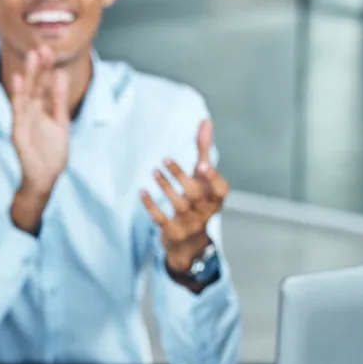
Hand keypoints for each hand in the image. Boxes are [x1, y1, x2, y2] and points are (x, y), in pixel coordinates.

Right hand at [8, 46, 71, 233]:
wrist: (44, 179)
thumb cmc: (51, 154)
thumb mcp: (60, 122)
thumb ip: (58, 100)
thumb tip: (61, 75)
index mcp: (41, 110)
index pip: (43, 85)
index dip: (46, 69)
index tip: (49, 50)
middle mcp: (30, 113)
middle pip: (34, 86)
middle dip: (38, 68)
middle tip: (42, 48)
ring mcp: (23, 121)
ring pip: (26, 95)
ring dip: (29, 76)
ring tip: (32, 58)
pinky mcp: (18, 132)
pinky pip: (18, 111)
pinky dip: (18, 96)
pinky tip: (20, 81)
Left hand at [143, 118, 229, 274]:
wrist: (191, 243)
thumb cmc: (199, 200)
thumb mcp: (203, 177)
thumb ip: (204, 150)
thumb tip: (205, 120)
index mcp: (216, 197)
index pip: (220, 188)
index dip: (212, 177)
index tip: (202, 164)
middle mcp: (206, 211)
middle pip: (195, 194)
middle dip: (180, 176)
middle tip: (165, 160)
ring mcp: (190, 224)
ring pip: (178, 204)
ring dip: (165, 187)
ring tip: (155, 172)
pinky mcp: (173, 232)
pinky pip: (161, 219)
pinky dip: (151, 205)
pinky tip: (142, 191)